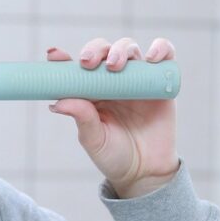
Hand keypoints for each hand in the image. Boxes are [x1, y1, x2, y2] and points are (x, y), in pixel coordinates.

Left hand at [46, 37, 180, 198]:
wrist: (146, 172)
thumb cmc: (115, 156)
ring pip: (129, 48)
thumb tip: (57, 102)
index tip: (54, 55)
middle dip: (94, 50)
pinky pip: (164, 56)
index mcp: (91, 91)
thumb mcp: (94, 139)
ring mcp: (137, 79)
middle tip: (87, 63)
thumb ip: (81, 119)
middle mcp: (113, 80)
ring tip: (115, 65)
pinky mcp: (161, 81)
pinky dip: (161, 49)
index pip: (76, 67)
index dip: (65, 57)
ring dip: (121, 49)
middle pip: (103, 50)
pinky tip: (153, 57)